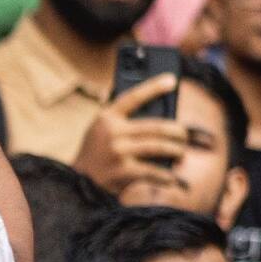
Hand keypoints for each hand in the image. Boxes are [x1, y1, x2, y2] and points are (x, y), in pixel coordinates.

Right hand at [73, 73, 198, 194]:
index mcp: (107, 117)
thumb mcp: (101, 130)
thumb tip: (159, 115)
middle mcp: (112, 132)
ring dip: (176, 151)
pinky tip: (173, 177)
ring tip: (181, 154)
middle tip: (184, 136)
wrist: (76, 183)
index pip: (133, 97)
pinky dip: (167, 176)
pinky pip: (153, 171)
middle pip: (157, 126)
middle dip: (177, 131)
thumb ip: (121, 118)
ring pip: (159, 147)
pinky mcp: (122, 172)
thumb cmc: (97, 152)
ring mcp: (118, 152)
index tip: (172, 79)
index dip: (153, 87)